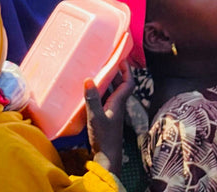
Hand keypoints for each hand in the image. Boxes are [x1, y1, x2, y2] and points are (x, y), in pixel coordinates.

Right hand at [85, 60, 134, 176]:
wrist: (107, 158)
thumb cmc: (104, 138)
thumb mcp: (96, 117)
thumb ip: (92, 99)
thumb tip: (88, 79)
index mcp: (119, 102)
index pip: (128, 83)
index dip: (127, 70)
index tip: (121, 59)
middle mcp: (117, 105)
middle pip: (120, 86)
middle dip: (115, 73)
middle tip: (105, 63)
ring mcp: (112, 112)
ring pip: (112, 93)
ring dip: (107, 83)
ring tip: (96, 74)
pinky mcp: (105, 119)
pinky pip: (105, 101)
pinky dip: (100, 94)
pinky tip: (90, 93)